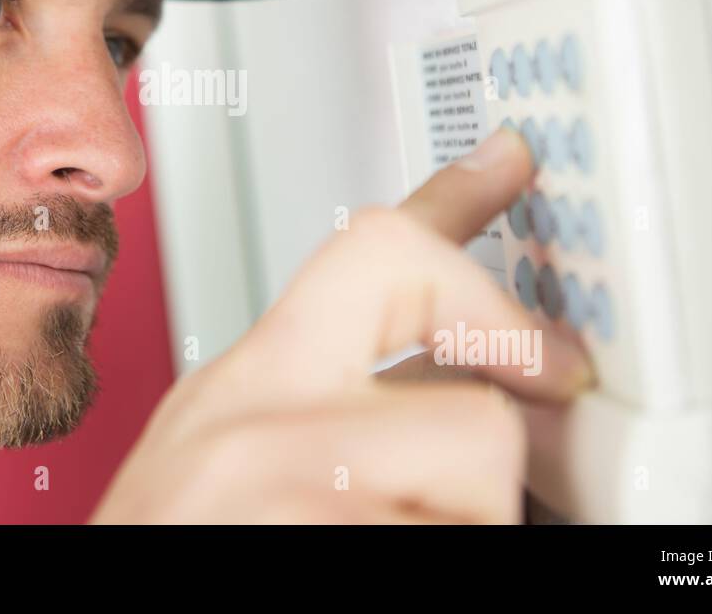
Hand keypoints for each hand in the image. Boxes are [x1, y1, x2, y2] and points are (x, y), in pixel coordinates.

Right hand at [90, 128, 592, 522]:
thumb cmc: (177, 542)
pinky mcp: (325, 538)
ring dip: (463, 518)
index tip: (511, 160)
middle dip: (499, 381)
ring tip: (379, 527)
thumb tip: (450, 378)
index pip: (367, 249)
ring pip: (482, 468)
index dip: (456, 196)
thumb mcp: (229, 453)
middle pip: (450, 328)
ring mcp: (293, 482)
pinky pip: (460, 536)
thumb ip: (326, 401)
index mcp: (249, 381)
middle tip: (534, 401)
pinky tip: (363, 551)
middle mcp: (263, 416)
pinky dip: (441, 549)